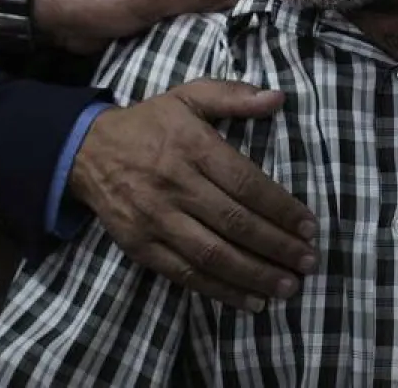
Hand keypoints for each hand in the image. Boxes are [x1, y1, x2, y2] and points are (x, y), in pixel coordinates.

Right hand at [69, 79, 317, 311]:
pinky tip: (251, 300)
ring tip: (288, 287)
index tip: (310, 226)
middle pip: (235, 222)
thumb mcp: (188, 96)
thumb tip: (278, 98)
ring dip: (255, 275)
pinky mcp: (141, 247)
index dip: (281, 208)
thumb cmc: (149, 124)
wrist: (87, 150)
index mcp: (192, 146)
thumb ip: (233, 96)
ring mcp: (156, 219)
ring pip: (213, 254)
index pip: (246, 183)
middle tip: (308, 262)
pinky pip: (186, 274)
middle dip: (277, 246)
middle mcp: (176, 184)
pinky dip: (221, 291)